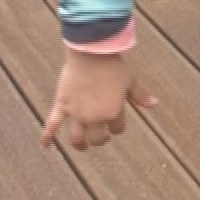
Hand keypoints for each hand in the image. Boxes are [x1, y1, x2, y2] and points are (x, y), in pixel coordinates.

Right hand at [40, 50, 156, 150]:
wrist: (91, 52)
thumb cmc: (113, 65)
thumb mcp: (130, 81)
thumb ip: (140, 95)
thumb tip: (154, 104)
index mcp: (113, 112)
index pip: (117, 129)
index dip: (118, 127)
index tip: (116, 123)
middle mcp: (94, 117)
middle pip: (96, 138)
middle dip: (100, 140)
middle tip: (101, 139)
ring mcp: (76, 113)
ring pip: (76, 138)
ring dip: (79, 144)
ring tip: (82, 146)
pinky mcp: (61, 106)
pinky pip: (52, 125)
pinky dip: (47, 137)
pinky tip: (45, 147)